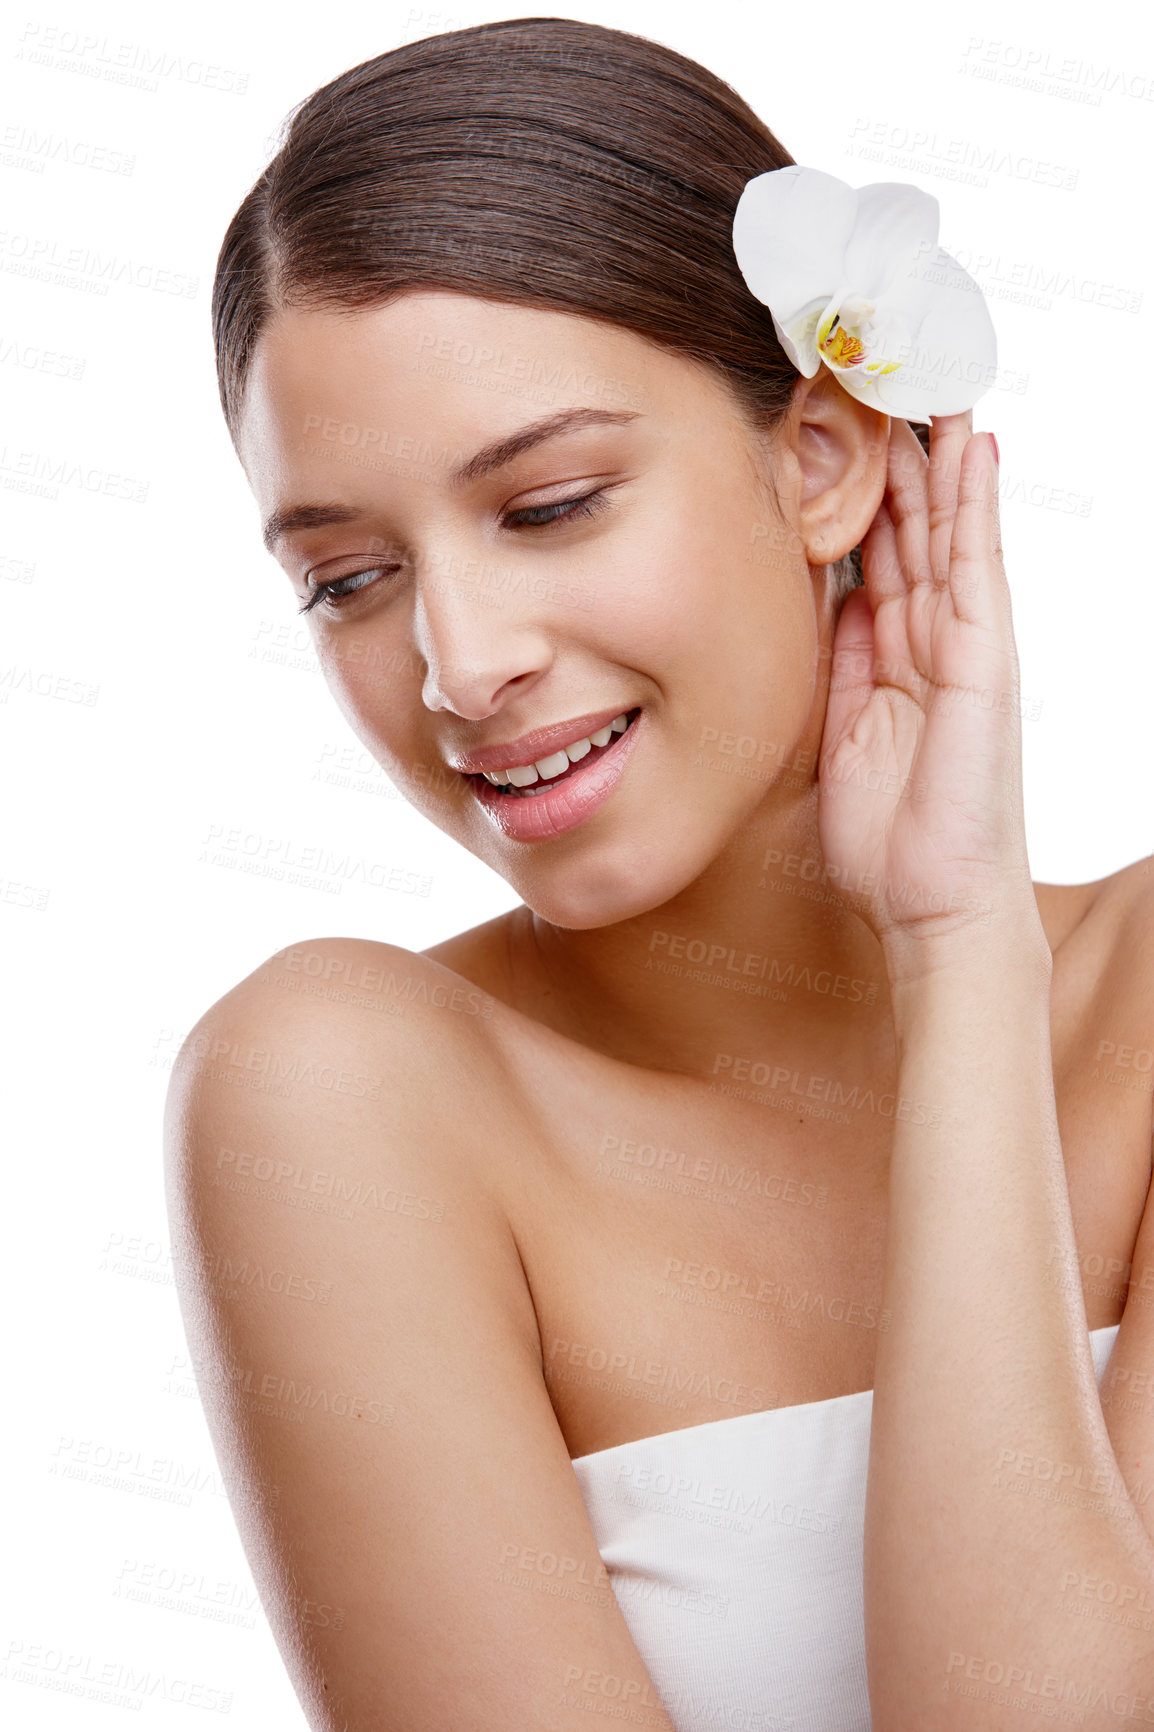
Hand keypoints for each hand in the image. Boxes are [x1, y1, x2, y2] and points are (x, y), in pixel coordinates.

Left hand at [816, 412, 1040, 958]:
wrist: (934, 907)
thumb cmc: (892, 840)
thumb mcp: (843, 736)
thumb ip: (841, 666)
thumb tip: (829, 603)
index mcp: (898, 661)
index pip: (881, 558)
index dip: (866, 494)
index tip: (843, 431)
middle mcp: (937, 644)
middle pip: (917, 529)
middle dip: (903, 456)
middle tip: (886, 376)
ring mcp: (967, 648)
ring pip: (949, 531)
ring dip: (940, 457)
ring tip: (930, 380)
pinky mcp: (985, 662)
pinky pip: (977, 568)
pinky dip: (975, 508)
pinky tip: (973, 449)